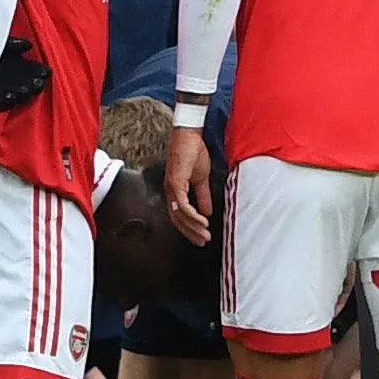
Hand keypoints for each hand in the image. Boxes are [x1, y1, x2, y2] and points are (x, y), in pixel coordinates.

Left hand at [0, 37, 50, 112]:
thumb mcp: (1, 41)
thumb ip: (15, 43)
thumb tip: (29, 45)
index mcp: (23, 65)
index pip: (40, 71)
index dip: (43, 72)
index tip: (44, 71)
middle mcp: (18, 79)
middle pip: (35, 85)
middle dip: (38, 85)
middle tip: (37, 82)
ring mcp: (7, 89)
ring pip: (23, 96)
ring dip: (25, 94)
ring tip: (23, 89)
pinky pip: (5, 103)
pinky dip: (9, 101)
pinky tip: (9, 95)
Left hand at [165, 128, 213, 247]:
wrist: (190, 135)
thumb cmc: (194, 152)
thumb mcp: (202, 178)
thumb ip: (203, 195)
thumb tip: (208, 212)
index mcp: (175, 191)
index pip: (179, 216)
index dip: (189, 228)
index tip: (201, 238)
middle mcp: (170, 191)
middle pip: (177, 219)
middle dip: (190, 233)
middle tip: (203, 242)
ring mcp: (171, 187)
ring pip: (179, 214)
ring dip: (193, 226)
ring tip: (205, 234)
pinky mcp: (175, 182)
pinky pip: (182, 204)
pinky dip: (192, 214)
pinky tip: (202, 221)